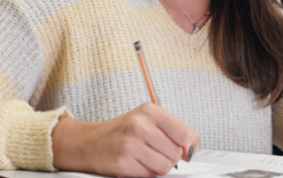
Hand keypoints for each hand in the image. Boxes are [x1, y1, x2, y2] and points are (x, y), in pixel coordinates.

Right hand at [52, 103, 199, 177]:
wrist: (90, 142)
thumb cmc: (121, 131)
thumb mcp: (148, 120)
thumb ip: (174, 130)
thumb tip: (192, 147)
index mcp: (150, 111)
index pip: (185, 133)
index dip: (186, 146)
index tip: (182, 148)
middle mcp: (140, 125)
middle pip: (176, 153)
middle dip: (169, 157)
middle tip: (155, 152)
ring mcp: (131, 144)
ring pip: (165, 166)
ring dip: (158, 167)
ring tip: (145, 158)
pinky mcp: (123, 162)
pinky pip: (150, 175)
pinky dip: (146, 173)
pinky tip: (136, 163)